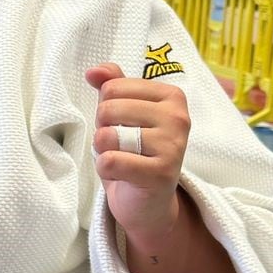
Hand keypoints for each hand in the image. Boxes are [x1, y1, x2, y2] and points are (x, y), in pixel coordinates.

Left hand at [85, 63, 188, 246]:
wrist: (149, 202)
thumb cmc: (135, 152)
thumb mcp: (124, 114)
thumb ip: (113, 85)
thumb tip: (94, 71)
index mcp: (172, 96)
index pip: (113, 87)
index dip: (106, 108)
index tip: (123, 125)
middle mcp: (178, 118)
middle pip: (108, 109)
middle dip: (103, 129)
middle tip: (120, 146)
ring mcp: (173, 146)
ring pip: (107, 136)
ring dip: (103, 151)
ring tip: (121, 159)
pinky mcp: (161, 174)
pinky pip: (110, 161)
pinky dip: (105, 170)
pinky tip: (121, 174)